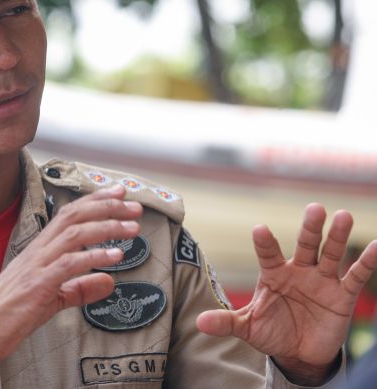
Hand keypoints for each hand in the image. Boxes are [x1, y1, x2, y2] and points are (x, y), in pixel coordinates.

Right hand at [0, 185, 142, 373]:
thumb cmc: (10, 312)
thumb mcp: (53, 297)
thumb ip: (81, 288)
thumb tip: (109, 281)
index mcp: (40, 249)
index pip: (69, 214)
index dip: (95, 200)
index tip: (118, 193)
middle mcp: (38, 250)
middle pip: (74, 216)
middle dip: (107, 207)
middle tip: (134, 206)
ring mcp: (37, 265)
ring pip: (74, 234)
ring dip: (106, 227)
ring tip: (132, 228)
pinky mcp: (38, 285)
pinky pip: (69, 264)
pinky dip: (94, 257)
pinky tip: (115, 257)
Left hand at [196, 203, 376, 384]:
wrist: (298, 352)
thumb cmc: (271, 331)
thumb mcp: (247, 327)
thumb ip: (226, 322)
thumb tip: (200, 323)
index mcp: (273, 274)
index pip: (268, 254)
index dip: (265, 243)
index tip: (259, 228)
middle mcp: (298, 271)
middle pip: (305, 245)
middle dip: (310, 228)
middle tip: (315, 207)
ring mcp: (321, 280)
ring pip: (330, 254)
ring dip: (337, 237)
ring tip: (343, 215)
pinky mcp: (341, 296)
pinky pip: (355, 276)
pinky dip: (366, 262)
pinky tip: (376, 245)